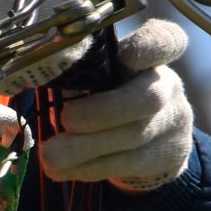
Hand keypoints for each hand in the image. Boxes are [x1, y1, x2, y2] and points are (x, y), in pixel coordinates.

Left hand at [40, 18, 193, 190]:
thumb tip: (38, 75)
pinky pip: (126, 164)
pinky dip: (89, 167)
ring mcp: (172, 124)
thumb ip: (81, 71)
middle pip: (148, 98)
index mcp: (154, 55)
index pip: (165, 40)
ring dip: (87, 148)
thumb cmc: (113, 95)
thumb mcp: (102, 76)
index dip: (150, 46)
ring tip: (51, 156)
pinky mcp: (165, 158)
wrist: (153, 141)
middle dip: (103, 111)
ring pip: (135, 136)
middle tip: (66, 120)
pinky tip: (62, 170)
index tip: (127, 55)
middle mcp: (169, 86)